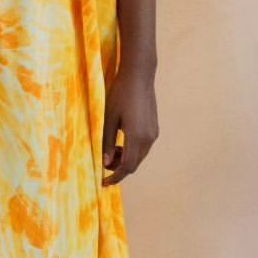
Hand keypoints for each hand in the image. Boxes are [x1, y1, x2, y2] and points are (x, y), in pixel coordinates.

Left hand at [101, 64, 158, 185]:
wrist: (139, 75)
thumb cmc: (120, 94)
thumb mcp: (108, 118)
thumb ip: (107, 142)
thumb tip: (106, 162)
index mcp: (137, 137)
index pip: (127, 167)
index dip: (115, 177)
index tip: (103, 182)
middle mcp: (149, 138)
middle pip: (135, 164)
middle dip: (119, 169)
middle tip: (103, 164)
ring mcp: (154, 133)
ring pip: (140, 157)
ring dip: (126, 159)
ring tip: (112, 150)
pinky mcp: (154, 128)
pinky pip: (143, 147)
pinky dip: (132, 151)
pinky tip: (121, 142)